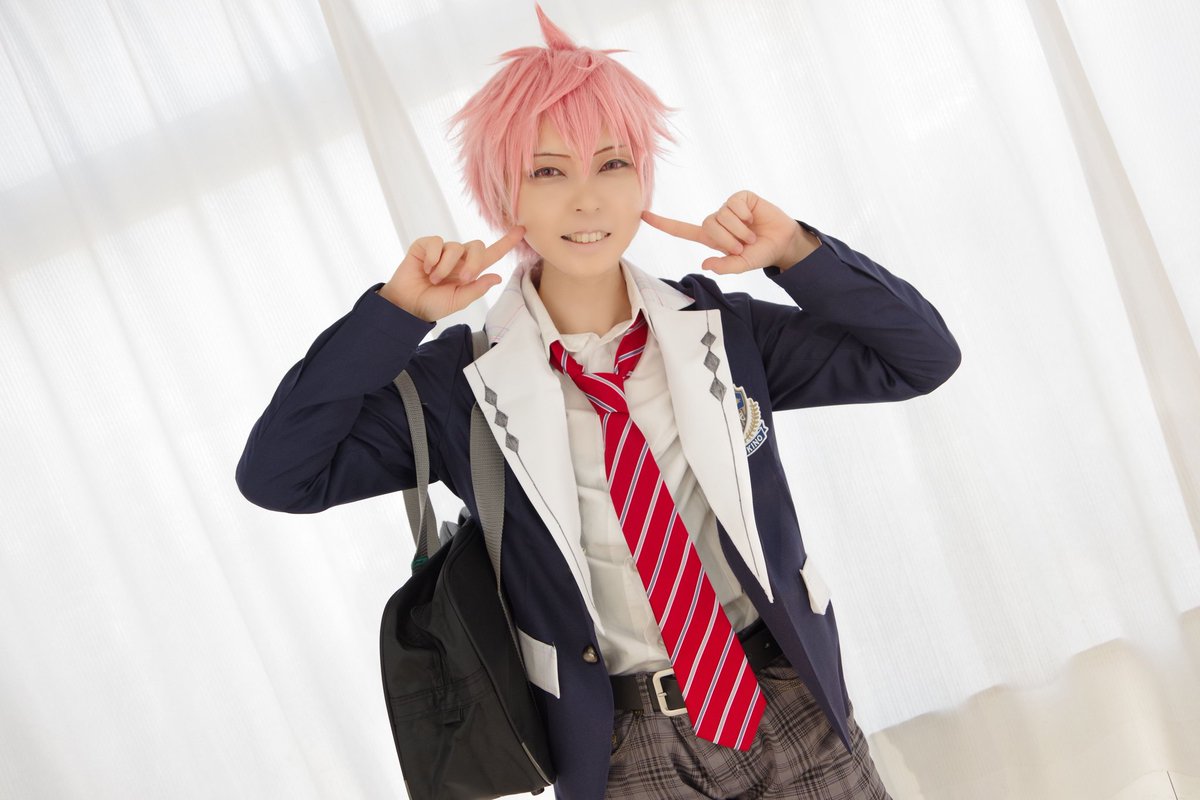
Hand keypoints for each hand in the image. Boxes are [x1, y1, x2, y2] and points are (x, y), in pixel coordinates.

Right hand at [378, 226, 525, 321]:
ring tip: (434, 279)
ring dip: (446, 266)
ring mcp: (441, 250)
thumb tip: (497, 276)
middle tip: (462, 279)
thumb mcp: (459, 301)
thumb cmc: (433, 305)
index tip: (522, 229)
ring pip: (455, 246)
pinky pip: (436, 242)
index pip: (492, 254)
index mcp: (470, 271)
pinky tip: (425, 268)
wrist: (407, 306)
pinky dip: (432, 257)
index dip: (506, 242)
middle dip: (473, 263)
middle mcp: (458, 258)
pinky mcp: (425, 245)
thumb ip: (477, 288)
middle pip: (477, 246)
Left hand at [641, 191, 807, 273]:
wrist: (782, 243)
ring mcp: (729, 208)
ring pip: (722, 216)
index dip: (664, 223)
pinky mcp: (741, 198)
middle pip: (708, 225)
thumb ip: (725, 267)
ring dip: (739, 230)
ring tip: (751, 235)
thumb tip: (704, 264)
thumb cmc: (760, 254)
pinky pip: (735, 204)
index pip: (682, 230)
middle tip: (744, 246)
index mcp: (710, 238)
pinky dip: (745, 215)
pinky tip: (753, 218)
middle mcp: (717, 221)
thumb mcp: (742, 265)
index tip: (643, 215)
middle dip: (728, 240)